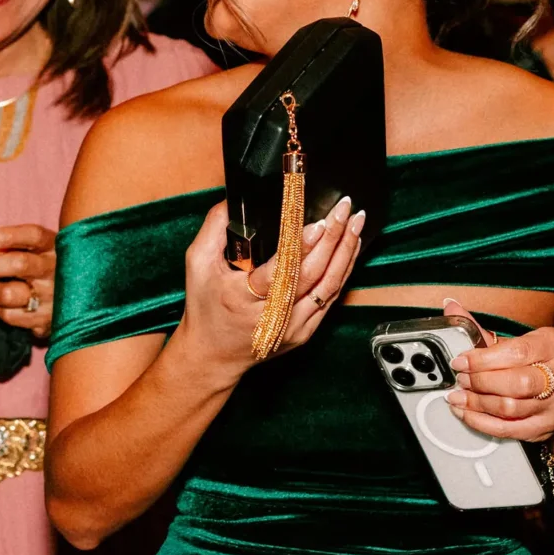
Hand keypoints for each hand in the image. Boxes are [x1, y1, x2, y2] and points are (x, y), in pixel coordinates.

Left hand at [0, 224, 56, 339]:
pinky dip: (1, 310)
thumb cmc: (52, 268)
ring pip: (7, 294)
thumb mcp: (45, 249)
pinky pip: (11, 316)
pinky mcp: (48, 323)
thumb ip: (19, 243)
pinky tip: (8, 305)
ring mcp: (54, 300)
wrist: (86, 305)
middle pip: (18, 264)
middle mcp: (58, 273)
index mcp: (58, 248)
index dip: (7, 236)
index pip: (33, 235)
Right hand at [176, 196, 365, 378]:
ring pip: (328, 287)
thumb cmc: (205, 307)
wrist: (214, 355)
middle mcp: (271, 316)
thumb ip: (214, 228)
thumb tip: (235, 199)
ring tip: (356, 222)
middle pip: (311, 275)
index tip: (318, 224)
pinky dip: (343, 270)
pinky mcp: (305, 332)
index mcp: (240, 297)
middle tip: (344, 209)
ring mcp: (292, 327)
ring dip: (345, 252)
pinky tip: (350, 248)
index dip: (300, 248)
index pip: (277, 272)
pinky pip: (330, 298)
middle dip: (332, 239)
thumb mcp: (197, 263)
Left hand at [438, 299, 553, 445]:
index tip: (461, 361)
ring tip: (458, 396)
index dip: (483, 359)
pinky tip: (465, 413)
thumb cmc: (536, 361)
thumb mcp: (518, 340)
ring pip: (511, 407)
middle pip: (517, 382)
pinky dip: (481, 422)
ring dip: (477, 402)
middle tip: (461, 379)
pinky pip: (508, 429)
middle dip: (480, 381)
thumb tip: (451, 308)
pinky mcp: (545, 427)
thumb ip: (482, 329)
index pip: (518, 352)